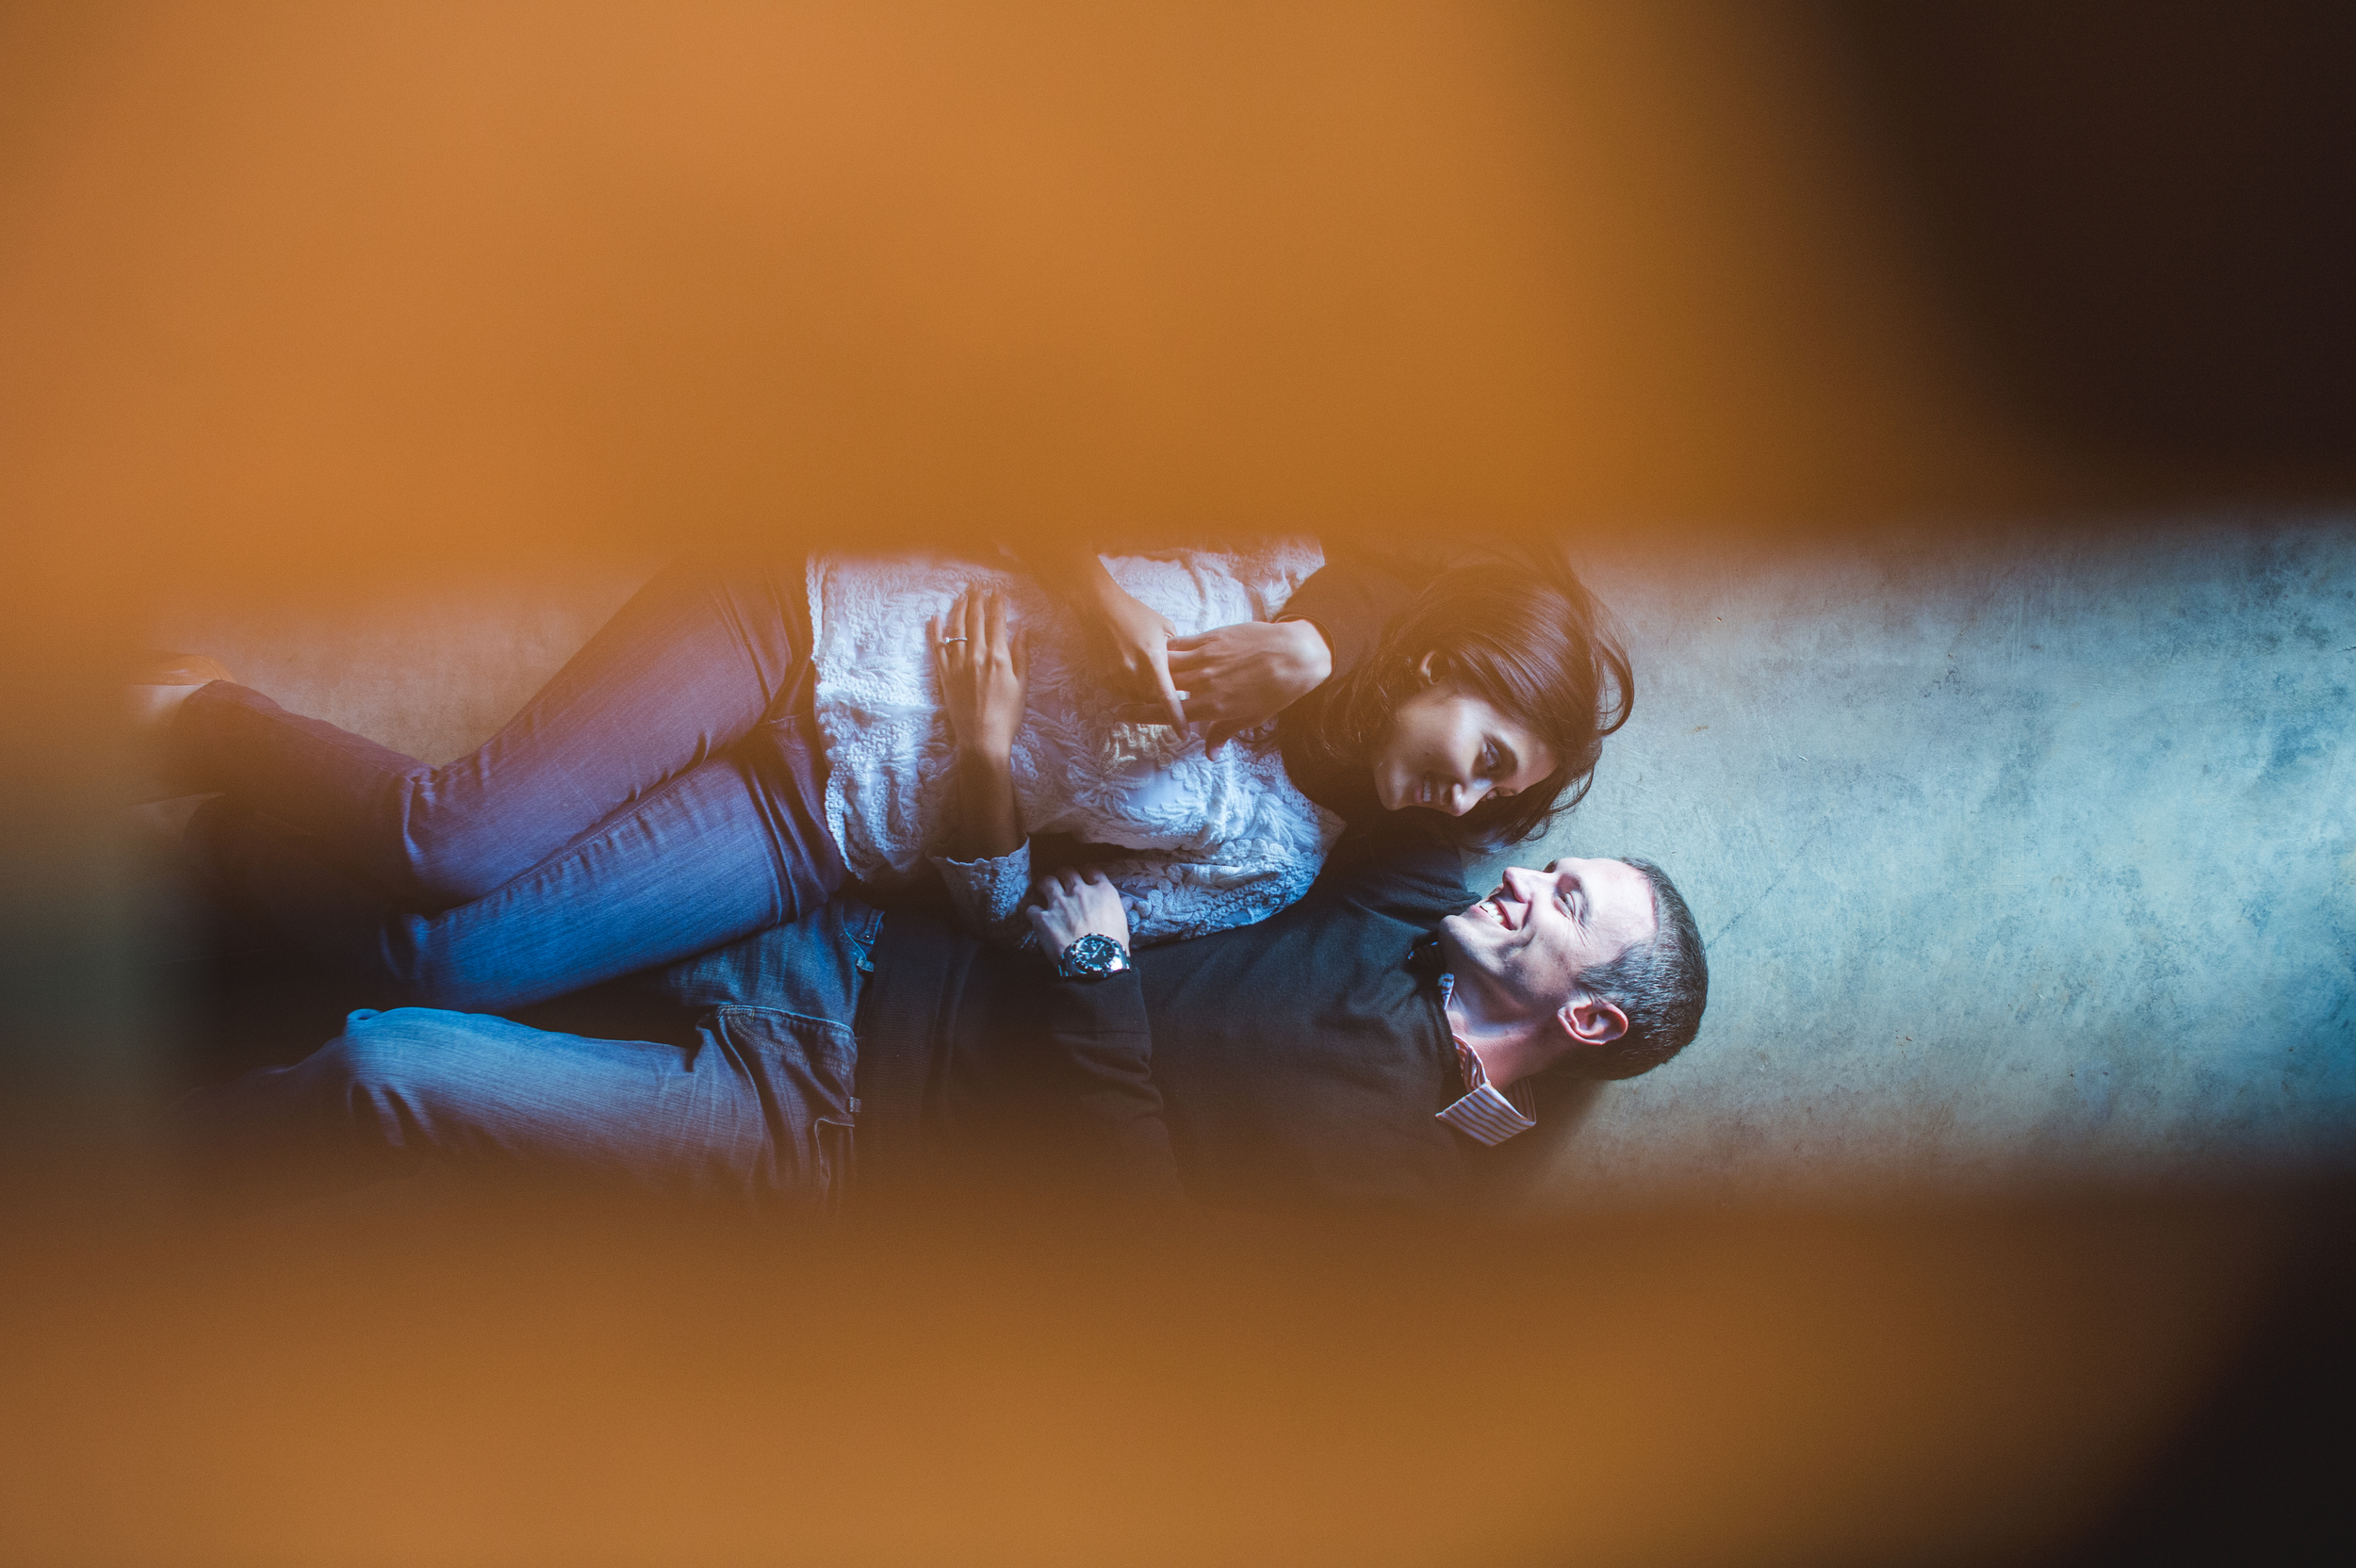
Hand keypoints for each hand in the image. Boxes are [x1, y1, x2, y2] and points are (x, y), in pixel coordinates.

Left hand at [932, 586, 1028, 760]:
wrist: (982, 739)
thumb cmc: (1007, 715)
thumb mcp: (1022, 685)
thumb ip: (1021, 655)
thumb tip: (1023, 630)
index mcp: (998, 658)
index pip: (997, 622)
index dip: (997, 604)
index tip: (998, 591)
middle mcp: (976, 656)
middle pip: (974, 620)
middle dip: (976, 599)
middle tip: (976, 585)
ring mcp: (957, 664)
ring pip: (955, 629)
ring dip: (958, 609)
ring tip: (961, 595)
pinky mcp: (944, 675)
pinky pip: (937, 647)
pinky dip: (935, 631)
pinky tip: (935, 618)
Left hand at [1025, 866, 1131, 954]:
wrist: (1094, 962)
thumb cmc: (1113, 946)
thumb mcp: (1123, 925)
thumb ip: (1120, 909)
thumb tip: (1127, 902)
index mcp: (1102, 892)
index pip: (1092, 871)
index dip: (1087, 873)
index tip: (1084, 877)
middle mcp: (1080, 892)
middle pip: (1067, 871)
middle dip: (1064, 876)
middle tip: (1062, 882)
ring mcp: (1059, 903)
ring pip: (1047, 882)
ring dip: (1045, 886)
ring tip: (1044, 891)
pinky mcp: (1043, 918)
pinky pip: (1032, 908)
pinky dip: (1033, 912)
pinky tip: (1036, 917)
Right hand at [1082, 578, 1185, 728]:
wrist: (1100, 608)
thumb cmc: (1136, 614)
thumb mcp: (1165, 628)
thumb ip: (1178, 650)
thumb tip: (1186, 667)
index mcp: (1153, 660)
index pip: (1167, 698)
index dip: (1176, 718)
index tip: (1184, 735)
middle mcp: (1134, 672)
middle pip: (1153, 701)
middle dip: (1162, 698)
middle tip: (1168, 688)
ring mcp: (1117, 676)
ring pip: (1137, 699)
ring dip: (1146, 693)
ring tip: (1147, 673)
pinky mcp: (1104, 677)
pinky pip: (1122, 692)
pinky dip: (1130, 687)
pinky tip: (1132, 670)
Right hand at [1116, 619, 1333, 753]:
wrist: (1295, 656)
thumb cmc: (1277, 690)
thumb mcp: (1251, 719)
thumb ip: (1224, 734)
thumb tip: (1210, 755)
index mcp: (1211, 707)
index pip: (1167, 712)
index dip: (1141, 714)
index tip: (1123, 713)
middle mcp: (1203, 683)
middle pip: (1159, 687)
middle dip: (1139, 690)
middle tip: (1124, 690)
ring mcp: (1205, 658)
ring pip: (1165, 662)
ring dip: (1150, 667)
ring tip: (1138, 670)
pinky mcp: (1210, 638)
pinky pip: (1180, 644)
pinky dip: (1168, 648)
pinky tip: (1160, 648)